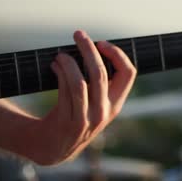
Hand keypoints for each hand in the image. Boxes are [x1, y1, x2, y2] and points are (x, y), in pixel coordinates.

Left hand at [21, 30, 135, 164]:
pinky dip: (60, 72)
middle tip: (78, 34)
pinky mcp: (68, 122)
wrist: (53, 147)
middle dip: (88, 48)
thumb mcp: (94, 103)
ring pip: (80, 82)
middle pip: (100, 72)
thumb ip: (98, 81)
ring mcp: (87, 119)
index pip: (128, 73)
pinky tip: (54, 66)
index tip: (101, 43)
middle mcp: (104, 112)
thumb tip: (91, 45)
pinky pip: (65, 91)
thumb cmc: (74, 115)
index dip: (117, 54)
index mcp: (115, 104)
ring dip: (69, 62)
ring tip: (60, 54)